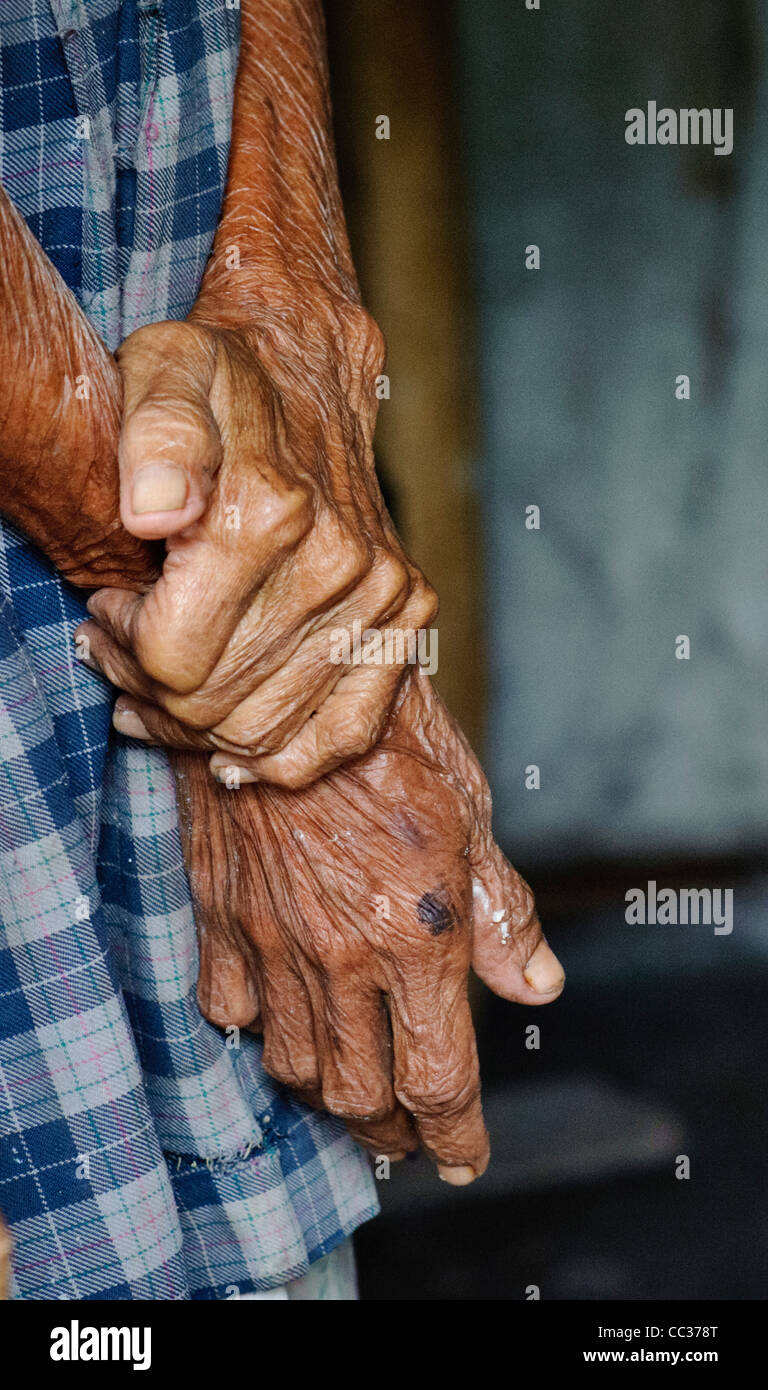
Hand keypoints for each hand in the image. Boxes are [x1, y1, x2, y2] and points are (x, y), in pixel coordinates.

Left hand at [77, 305, 436, 787]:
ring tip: (161, 685)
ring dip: (197, 727)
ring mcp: (381, 594)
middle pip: (215, 703)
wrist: (306, 370)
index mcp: (270, 511)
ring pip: (267, 729)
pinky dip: (289, 759)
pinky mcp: (406, 614)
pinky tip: (236, 756)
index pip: (172, 658)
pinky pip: (350, 732)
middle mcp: (339, 562)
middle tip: (120, 651)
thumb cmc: (219, 379)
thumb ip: (153, 434)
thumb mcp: (162, 372)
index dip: (122, 647)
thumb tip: (154, 512)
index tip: (109, 607)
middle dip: (150, 690)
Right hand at [174, 669, 564, 1181]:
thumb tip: (537, 988)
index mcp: (418, 935)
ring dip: (329, 1096)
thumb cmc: (388, 737)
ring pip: (296, 1067)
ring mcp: (272, 943)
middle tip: (410, 1133)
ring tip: (353, 1090)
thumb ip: (502, 913)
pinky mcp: (221, 918)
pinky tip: (283, 1020)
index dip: (454, 1136)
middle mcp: (342, 956)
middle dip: (392, 1132)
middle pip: (361, 1095)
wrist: (278, 681)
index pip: (437, 1078)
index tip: (463, 1159)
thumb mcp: (471, 814)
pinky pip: (231, 1011)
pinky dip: (260, 1033)